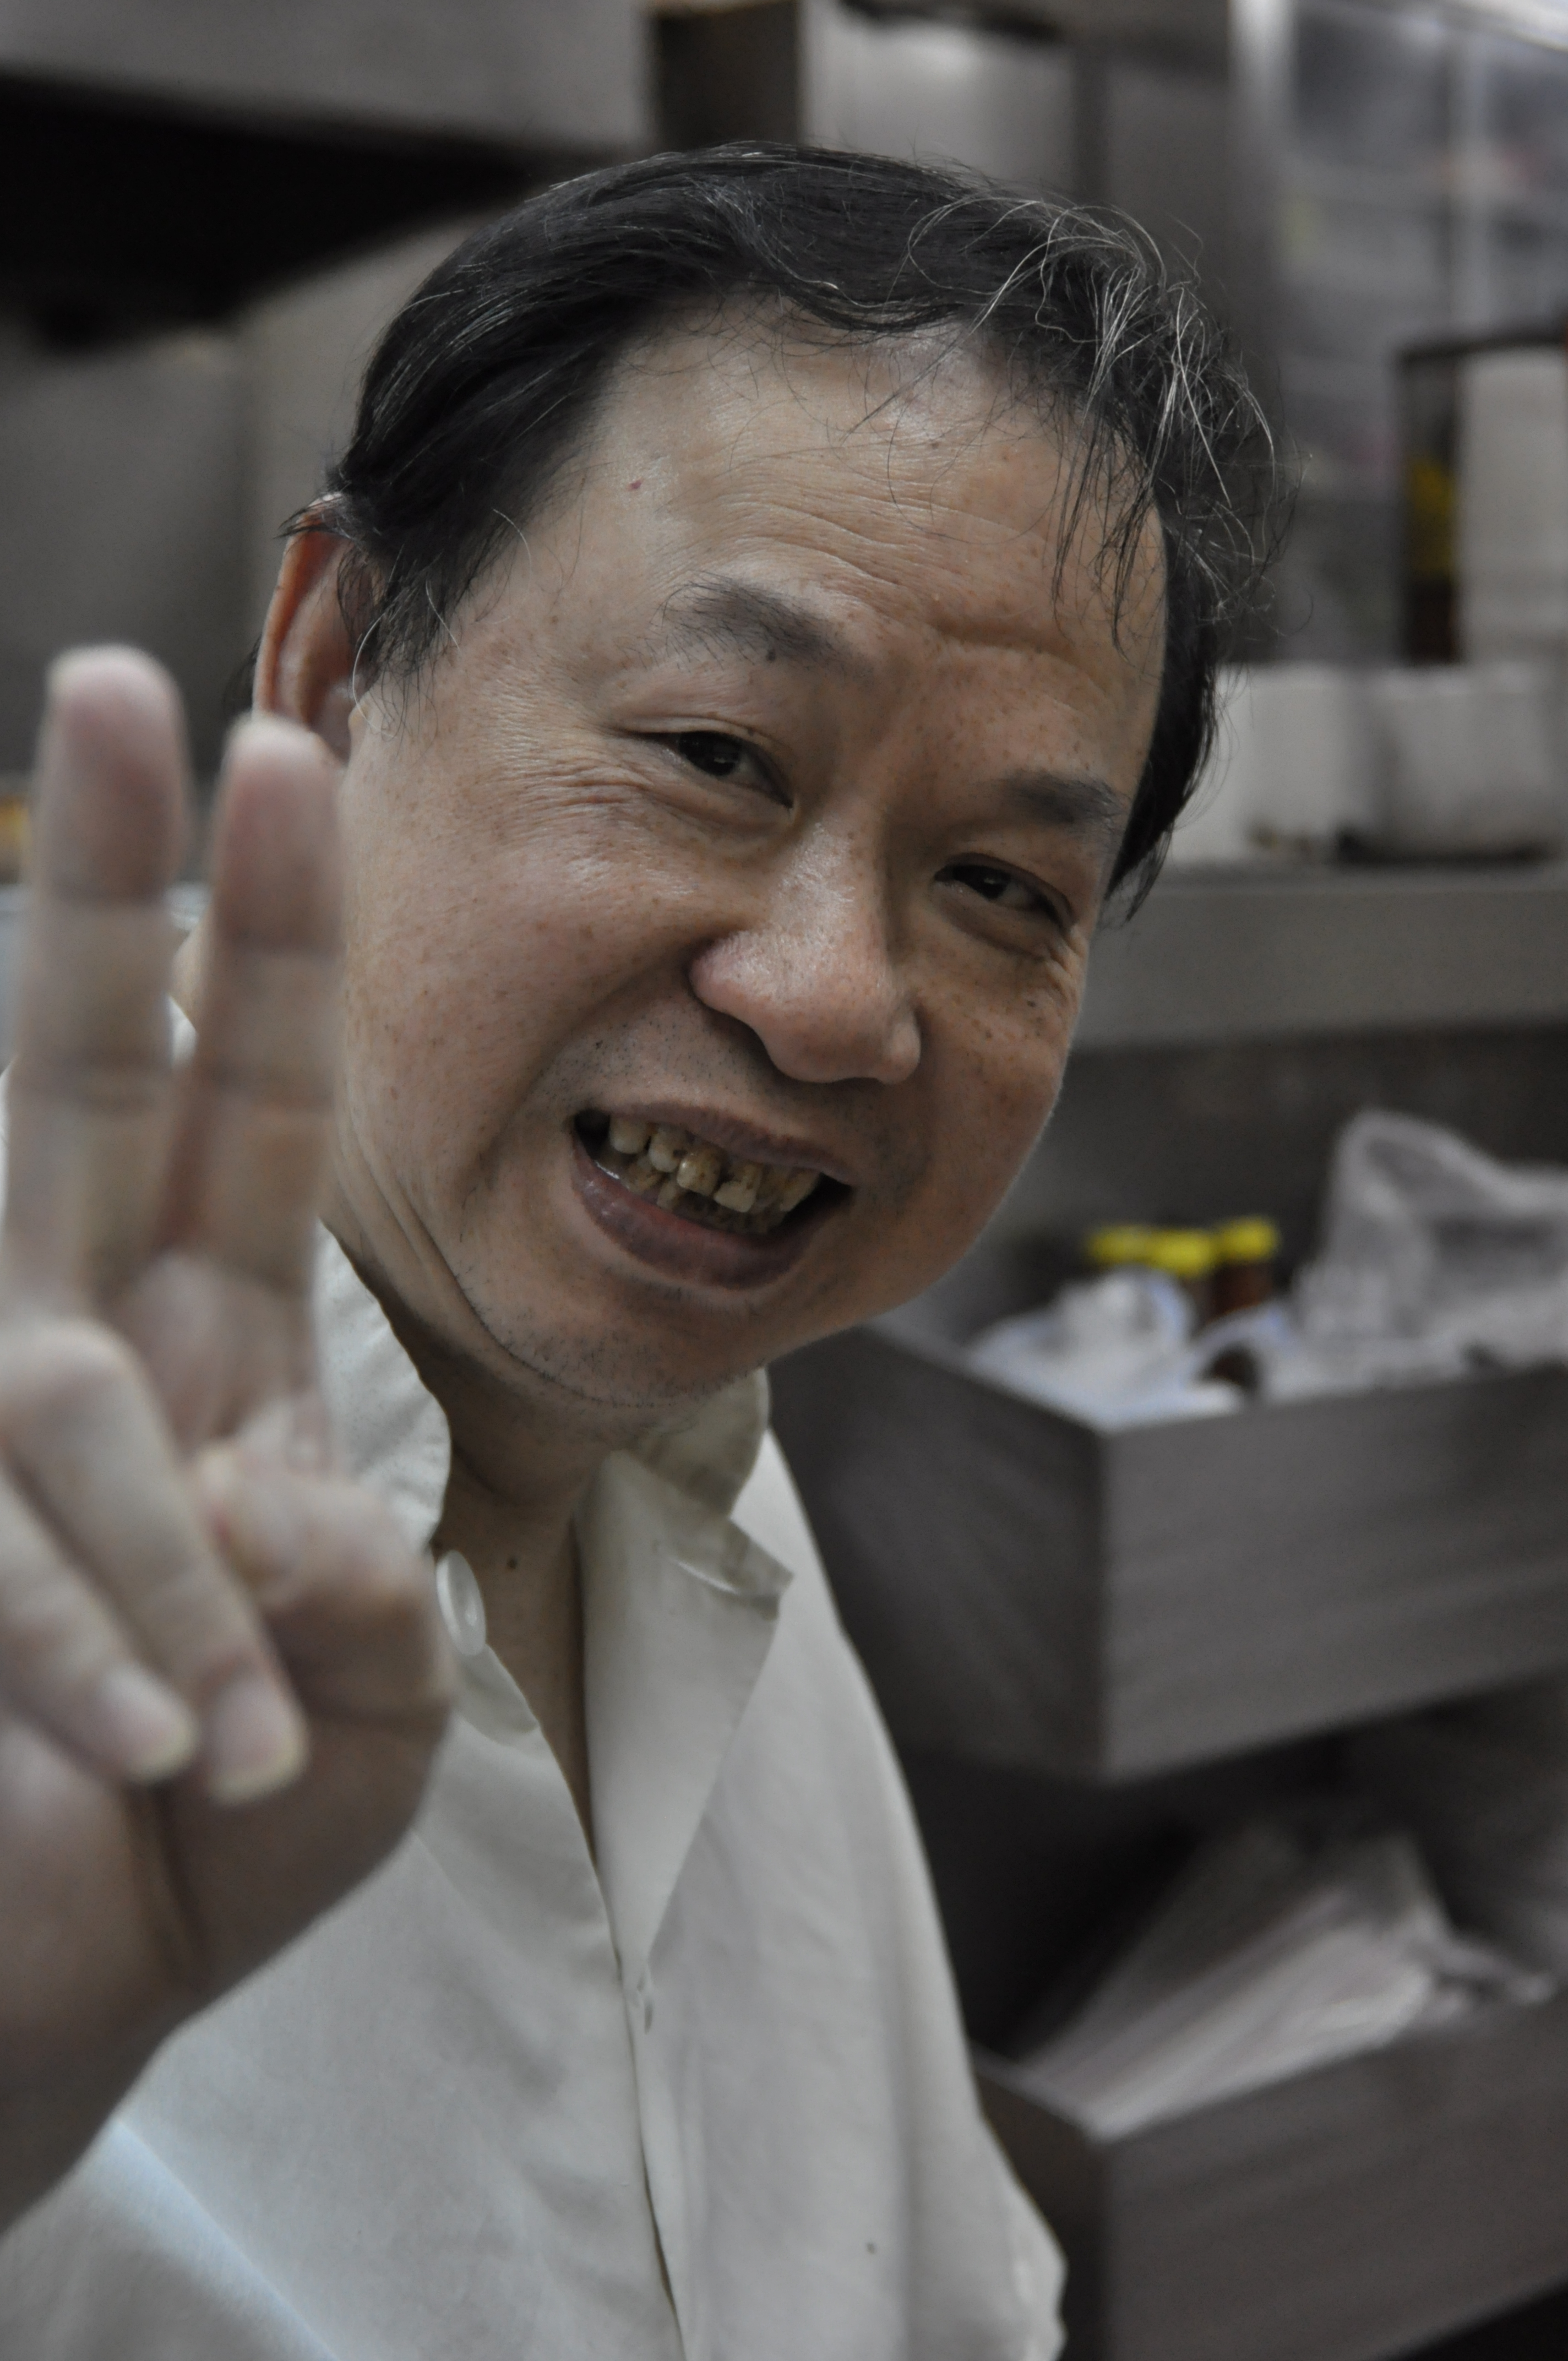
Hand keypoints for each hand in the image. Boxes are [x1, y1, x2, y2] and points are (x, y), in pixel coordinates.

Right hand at [0, 651, 453, 2231]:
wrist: (55, 1991)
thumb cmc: (215, 1841)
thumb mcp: (356, 1746)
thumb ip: (361, 1634)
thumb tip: (298, 1517)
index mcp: (212, 1357)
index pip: (253, 1108)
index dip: (272, 947)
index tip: (287, 760)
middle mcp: (81, 1357)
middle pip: (84, 1091)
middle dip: (104, 907)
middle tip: (121, 684)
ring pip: (38, 1393)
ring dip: (146, 1570)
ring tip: (222, 1731)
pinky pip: (6, 1566)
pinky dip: (96, 1660)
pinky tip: (161, 1759)